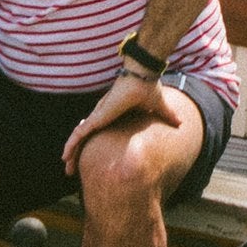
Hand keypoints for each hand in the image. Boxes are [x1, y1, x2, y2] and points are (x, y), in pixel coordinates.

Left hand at [62, 69, 179, 177]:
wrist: (142, 75)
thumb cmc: (148, 87)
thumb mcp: (157, 108)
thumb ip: (166, 115)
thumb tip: (181, 123)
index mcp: (112, 116)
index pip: (98, 134)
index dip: (91, 147)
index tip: (88, 161)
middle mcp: (102, 117)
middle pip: (84, 138)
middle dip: (76, 154)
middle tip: (72, 170)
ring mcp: (98, 117)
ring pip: (78, 138)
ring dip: (71, 153)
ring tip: (66, 169)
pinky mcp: (97, 117)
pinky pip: (79, 134)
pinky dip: (71, 144)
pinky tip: (65, 156)